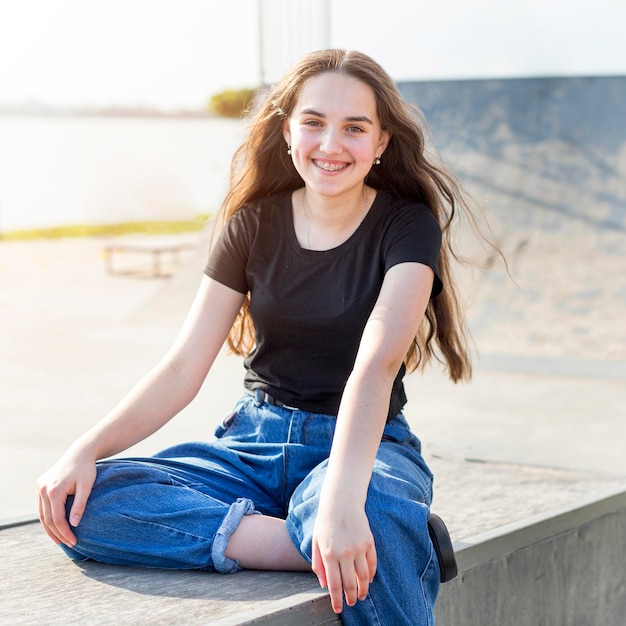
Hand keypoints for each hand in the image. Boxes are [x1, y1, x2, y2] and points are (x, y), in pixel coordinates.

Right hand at [36, 451, 96, 547]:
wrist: (80, 453)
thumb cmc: (86, 469)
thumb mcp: (86, 487)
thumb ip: (80, 505)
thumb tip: (74, 525)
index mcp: (54, 490)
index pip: (57, 518)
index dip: (65, 532)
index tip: (74, 541)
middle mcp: (43, 489)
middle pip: (47, 519)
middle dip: (58, 533)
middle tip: (68, 544)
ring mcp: (40, 487)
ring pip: (42, 514)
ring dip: (50, 528)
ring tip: (60, 540)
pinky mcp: (40, 485)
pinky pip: (42, 506)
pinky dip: (47, 517)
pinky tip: (55, 526)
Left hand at [311, 498, 376, 613]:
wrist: (341, 502)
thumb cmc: (325, 523)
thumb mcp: (316, 542)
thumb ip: (318, 565)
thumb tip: (323, 584)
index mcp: (329, 554)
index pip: (334, 585)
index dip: (337, 600)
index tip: (339, 609)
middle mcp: (345, 553)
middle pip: (351, 584)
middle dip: (351, 597)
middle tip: (351, 603)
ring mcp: (358, 547)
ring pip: (364, 577)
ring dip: (363, 589)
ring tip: (361, 595)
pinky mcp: (369, 542)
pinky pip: (372, 564)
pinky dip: (371, 574)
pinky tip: (368, 580)